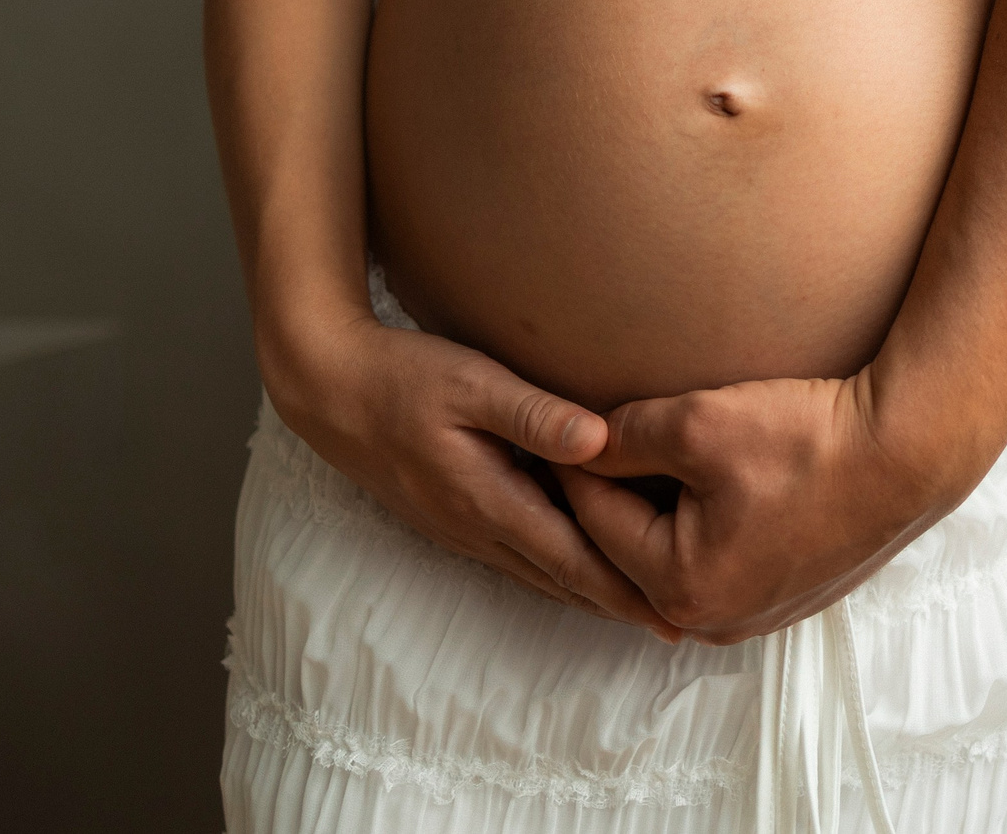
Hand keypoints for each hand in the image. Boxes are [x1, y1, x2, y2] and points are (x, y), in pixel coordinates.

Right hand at [261, 312, 680, 641]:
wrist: (330, 390)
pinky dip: (556, 571)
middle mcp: (477, 528)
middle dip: (618, 605)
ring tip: (638, 607)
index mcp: (489, 501)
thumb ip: (536, 415)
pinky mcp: (451, 516)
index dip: (626, 591)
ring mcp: (461, 528)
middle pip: (561, 581)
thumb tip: (601, 442)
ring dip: (589, 593)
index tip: (673, 615)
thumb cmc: (403, 378)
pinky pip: (516, 557)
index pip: (572, 561)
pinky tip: (576, 567)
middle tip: (676, 627)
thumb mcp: (473, 383)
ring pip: (538, 574)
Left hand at [551, 372, 952, 643]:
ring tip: (642, 457)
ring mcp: (754, 615)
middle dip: (609, 496)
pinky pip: (718, 561)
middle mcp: (713, 619)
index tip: (551, 426)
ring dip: (655, 511)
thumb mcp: (696, 423)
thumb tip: (578, 443)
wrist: (908, 451)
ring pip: (674, 557)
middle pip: (630, 549)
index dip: (571, 462)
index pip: (595, 517)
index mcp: (681, 587)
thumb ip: (622, 437)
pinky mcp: (785, 595)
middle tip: (585, 444)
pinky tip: (703, 481)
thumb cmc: (806, 440)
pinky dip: (700, 525)